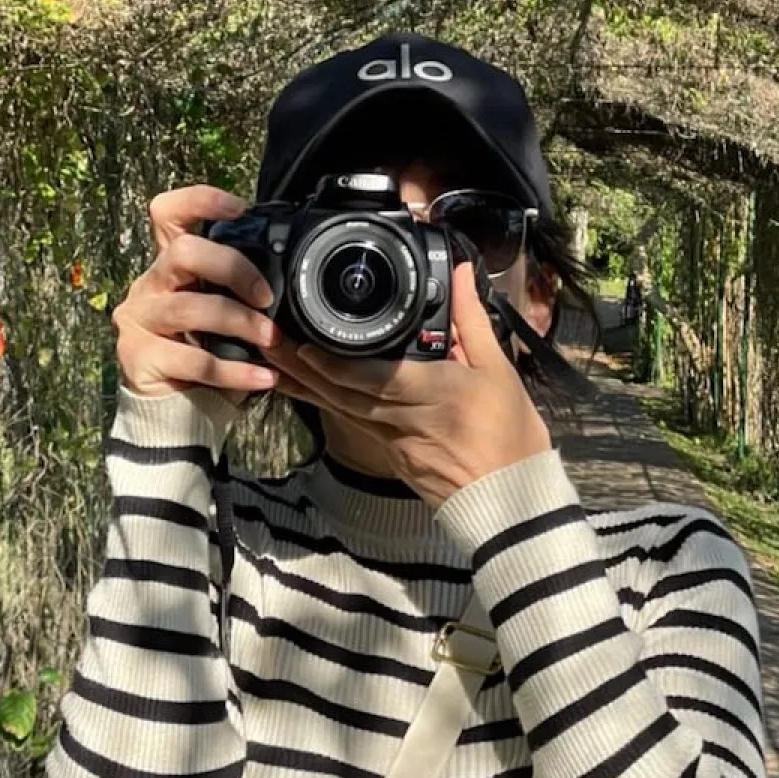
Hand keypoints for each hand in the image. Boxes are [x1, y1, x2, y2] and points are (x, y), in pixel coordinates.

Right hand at [112, 184, 282, 404]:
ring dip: (239, 322)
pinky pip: (195, 360)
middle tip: (267, 296)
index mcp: (169, 267)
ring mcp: (139, 320)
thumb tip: (290, 282)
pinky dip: (236, 371)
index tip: (240, 209)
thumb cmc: (205, 360)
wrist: (177, 415)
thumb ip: (239, 294)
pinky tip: (264, 378)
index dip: (200, 201)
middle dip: (233, 268)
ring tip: (271, 340)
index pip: (168, 213)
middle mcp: (149, 286)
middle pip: (183, 251)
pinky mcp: (139, 357)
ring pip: (191, 308)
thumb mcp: (223, 318)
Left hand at [268, 259, 551, 506]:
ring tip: (273, 363)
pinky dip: (327, 408)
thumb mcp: (499, 372)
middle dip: (303, 369)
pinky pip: (353, 426)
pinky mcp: (393, 459)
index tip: (304, 343)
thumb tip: (463, 274)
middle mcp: (404, 421)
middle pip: (343, 394)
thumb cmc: (510, 438)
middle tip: (268, 342)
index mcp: (434, 393)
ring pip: (341, 411)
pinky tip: (307, 392)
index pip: (373, 378)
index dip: (334, 363)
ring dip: (306, 387)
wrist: (510, 503)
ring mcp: (394, 445)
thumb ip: (472, 320)